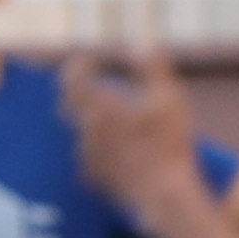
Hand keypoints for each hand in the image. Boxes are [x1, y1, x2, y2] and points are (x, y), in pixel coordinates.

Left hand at [61, 48, 214, 232]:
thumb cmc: (169, 144)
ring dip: (89, 121)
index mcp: (100, 106)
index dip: (78, 66)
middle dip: (79, 91)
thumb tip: (143, 41)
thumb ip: (152, 66)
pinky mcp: (91, 178)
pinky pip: (87, 157)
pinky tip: (117, 150)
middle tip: (96, 86)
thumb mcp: (169, 98)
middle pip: (69, 103)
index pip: (72, 77)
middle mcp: (86, 130)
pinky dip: (97, 148)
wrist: (163, 195)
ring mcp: (86, 156)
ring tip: (113, 119)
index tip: (87, 61)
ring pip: (78, 130)